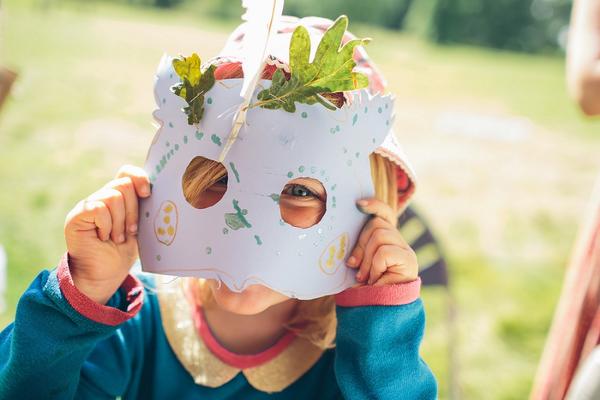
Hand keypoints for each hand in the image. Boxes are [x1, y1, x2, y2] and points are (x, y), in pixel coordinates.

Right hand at [64, 165, 149, 303]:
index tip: (147, 194)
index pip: (127, 172)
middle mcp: (102, 196)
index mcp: (119, 197)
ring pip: (114, 197)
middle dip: (133, 210)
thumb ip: (144, 208)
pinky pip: (99, 209)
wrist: (105, 275)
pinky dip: (107, 225)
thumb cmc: (123, 251)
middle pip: (124, 184)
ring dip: (121, 222)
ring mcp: (88, 204)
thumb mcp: (140, 227)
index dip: (139, 177)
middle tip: (130, 231)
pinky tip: (104, 237)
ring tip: (117, 237)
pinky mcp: (77, 215)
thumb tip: (159, 191)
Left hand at [346, 198, 417, 285]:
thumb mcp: (358, 263)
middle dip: (360, 245)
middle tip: (355, 266)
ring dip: (367, 259)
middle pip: (376, 224)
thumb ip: (358, 246)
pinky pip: (383, 252)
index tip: (358, 204)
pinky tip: (375, 279)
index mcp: (387, 240)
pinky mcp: (408, 260)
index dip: (374, 205)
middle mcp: (398, 241)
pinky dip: (375, 266)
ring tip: (366, 277)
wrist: (378, 312)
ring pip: (379, 236)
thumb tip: (344, 230)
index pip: (384, 213)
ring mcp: (406, 250)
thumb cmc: (365, 288)